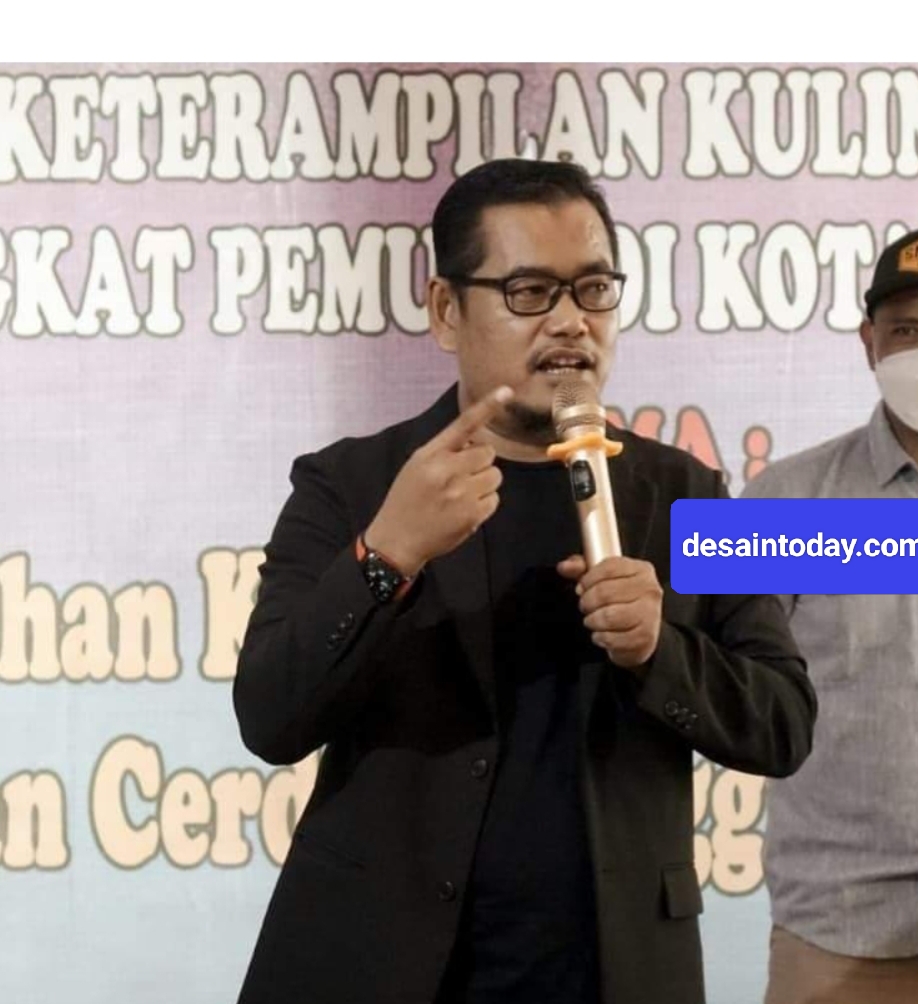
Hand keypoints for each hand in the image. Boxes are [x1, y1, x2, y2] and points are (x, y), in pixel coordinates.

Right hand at [364, 386, 513, 575]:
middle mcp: (447, 470)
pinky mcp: (472, 515)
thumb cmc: (407, 500)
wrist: (396, 540)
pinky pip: (494, 499)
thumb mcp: (416, 466)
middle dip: (480, 463)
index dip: (487, 406)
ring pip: (495, 476)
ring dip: (484, 483)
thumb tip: (477, 441)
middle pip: (488, 453)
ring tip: (462, 495)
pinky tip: (464, 510)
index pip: (464, 425)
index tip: (507, 391)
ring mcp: (462, 494)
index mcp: (431, 454)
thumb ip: (444, 451)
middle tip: (461, 477)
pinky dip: (484, 504)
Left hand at [557, 554, 662, 671]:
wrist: (640, 631)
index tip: (582, 587)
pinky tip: (603, 634)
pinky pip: (612, 638)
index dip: (588, 579)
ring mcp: (650, 614)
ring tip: (594, 620)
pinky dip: (601, 638)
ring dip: (593, 621)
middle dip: (587, 602)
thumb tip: (565, 567)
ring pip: (608, 616)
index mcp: (641, 570)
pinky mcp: (645, 637)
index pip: (609, 567)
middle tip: (587, 607)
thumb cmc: (621, 602)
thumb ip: (581, 569)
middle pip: (605, 592)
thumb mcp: (602, 579)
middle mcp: (649, 590)